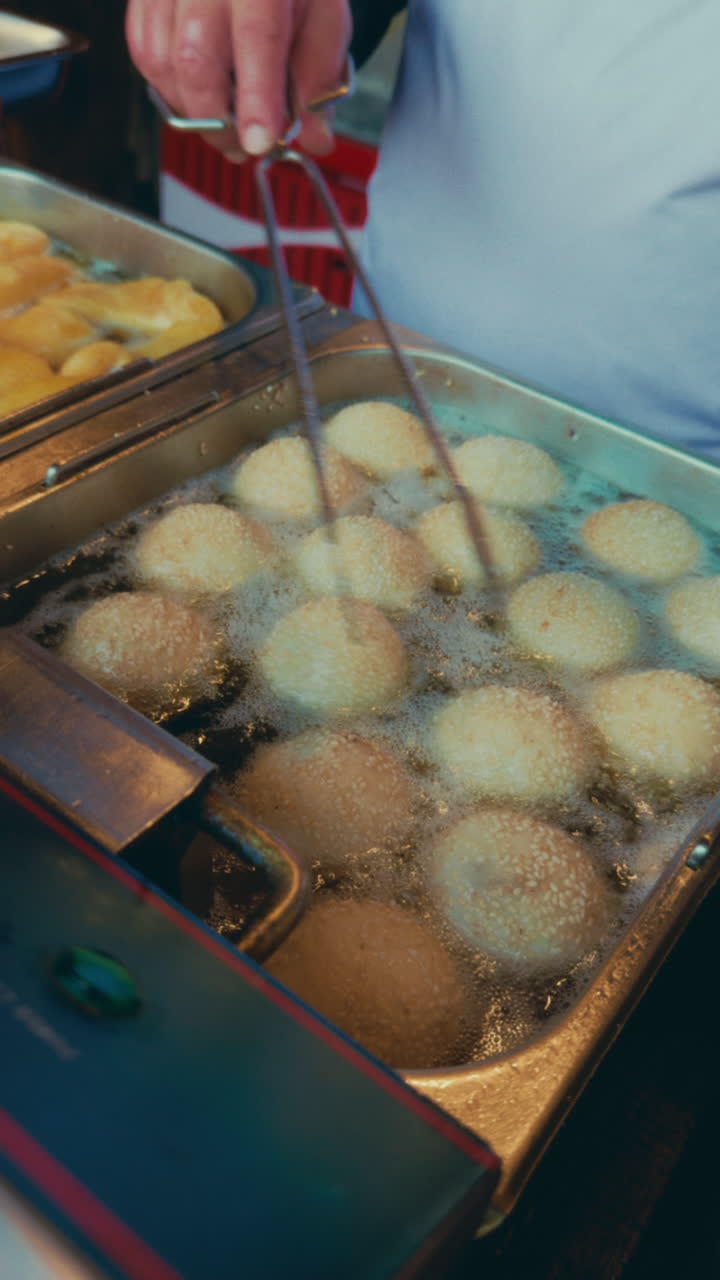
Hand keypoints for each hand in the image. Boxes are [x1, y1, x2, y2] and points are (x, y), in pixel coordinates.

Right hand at [126, 0, 351, 158]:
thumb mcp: (324, 17)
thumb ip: (318, 78)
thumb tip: (313, 137)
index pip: (257, 37)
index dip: (257, 98)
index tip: (259, 140)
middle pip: (196, 57)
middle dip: (218, 120)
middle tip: (241, 146)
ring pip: (162, 61)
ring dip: (191, 109)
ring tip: (220, 121)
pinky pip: (143, 50)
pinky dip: (167, 86)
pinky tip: (194, 93)